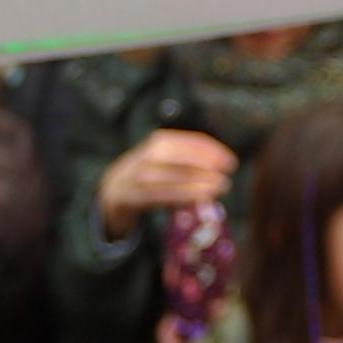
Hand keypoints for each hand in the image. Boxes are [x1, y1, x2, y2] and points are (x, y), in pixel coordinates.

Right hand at [96, 127, 236, 227]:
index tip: (231, 162)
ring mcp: (133, 176)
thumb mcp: (169, 161)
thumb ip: (191, 160)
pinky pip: (154, 197)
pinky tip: (197, 200)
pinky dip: (177, 197)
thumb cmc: (152, 175)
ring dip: (192, 183)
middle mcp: (144, 156)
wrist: (112, 192)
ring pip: (164, 178)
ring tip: (218, 188)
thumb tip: (224, 166)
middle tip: (226, 174)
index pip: (186, 142)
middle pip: (173, 156)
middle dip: (201, 163)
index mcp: (158, 142)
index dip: (210, 150)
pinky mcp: (128, 198)